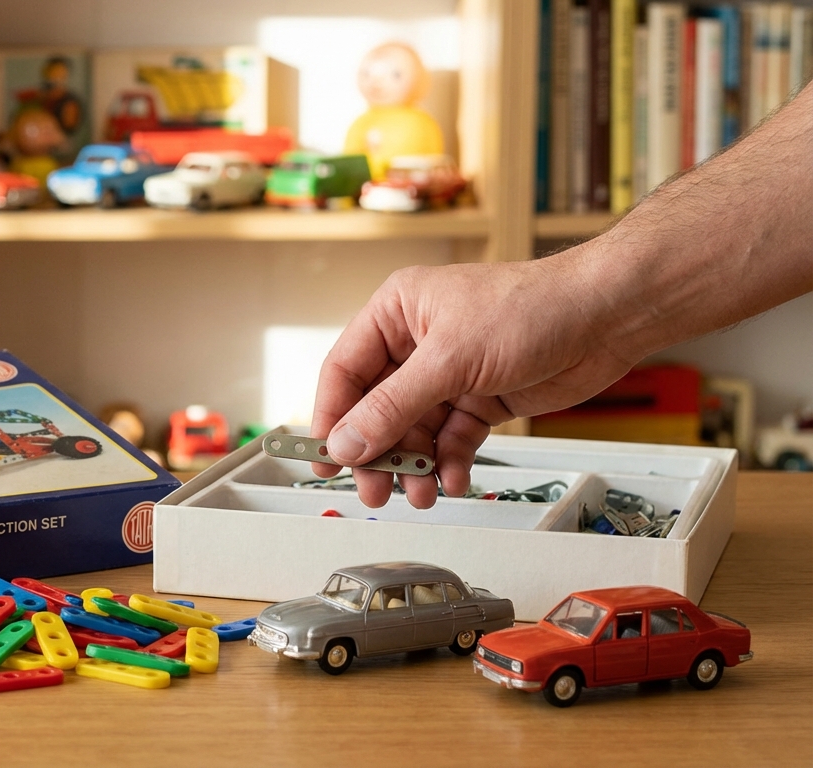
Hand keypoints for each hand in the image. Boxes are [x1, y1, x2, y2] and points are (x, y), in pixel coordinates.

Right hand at [310, 247, 638, 507]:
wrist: (605, 317)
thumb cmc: (531, 308)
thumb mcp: (449, 360)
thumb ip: (393, 407)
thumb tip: (347, 443)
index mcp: (396, 312)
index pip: (345, 371)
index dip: (333, 417)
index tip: (328, 459)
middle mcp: (417, 343)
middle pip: (376, 408)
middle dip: (377, 452)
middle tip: (374, 490)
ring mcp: (449, 374)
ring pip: (414, 431)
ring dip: (414, 465)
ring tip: (418, 492)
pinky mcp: (480, 399)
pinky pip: (451, 439)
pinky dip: (449, 462)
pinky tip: (452, 479)